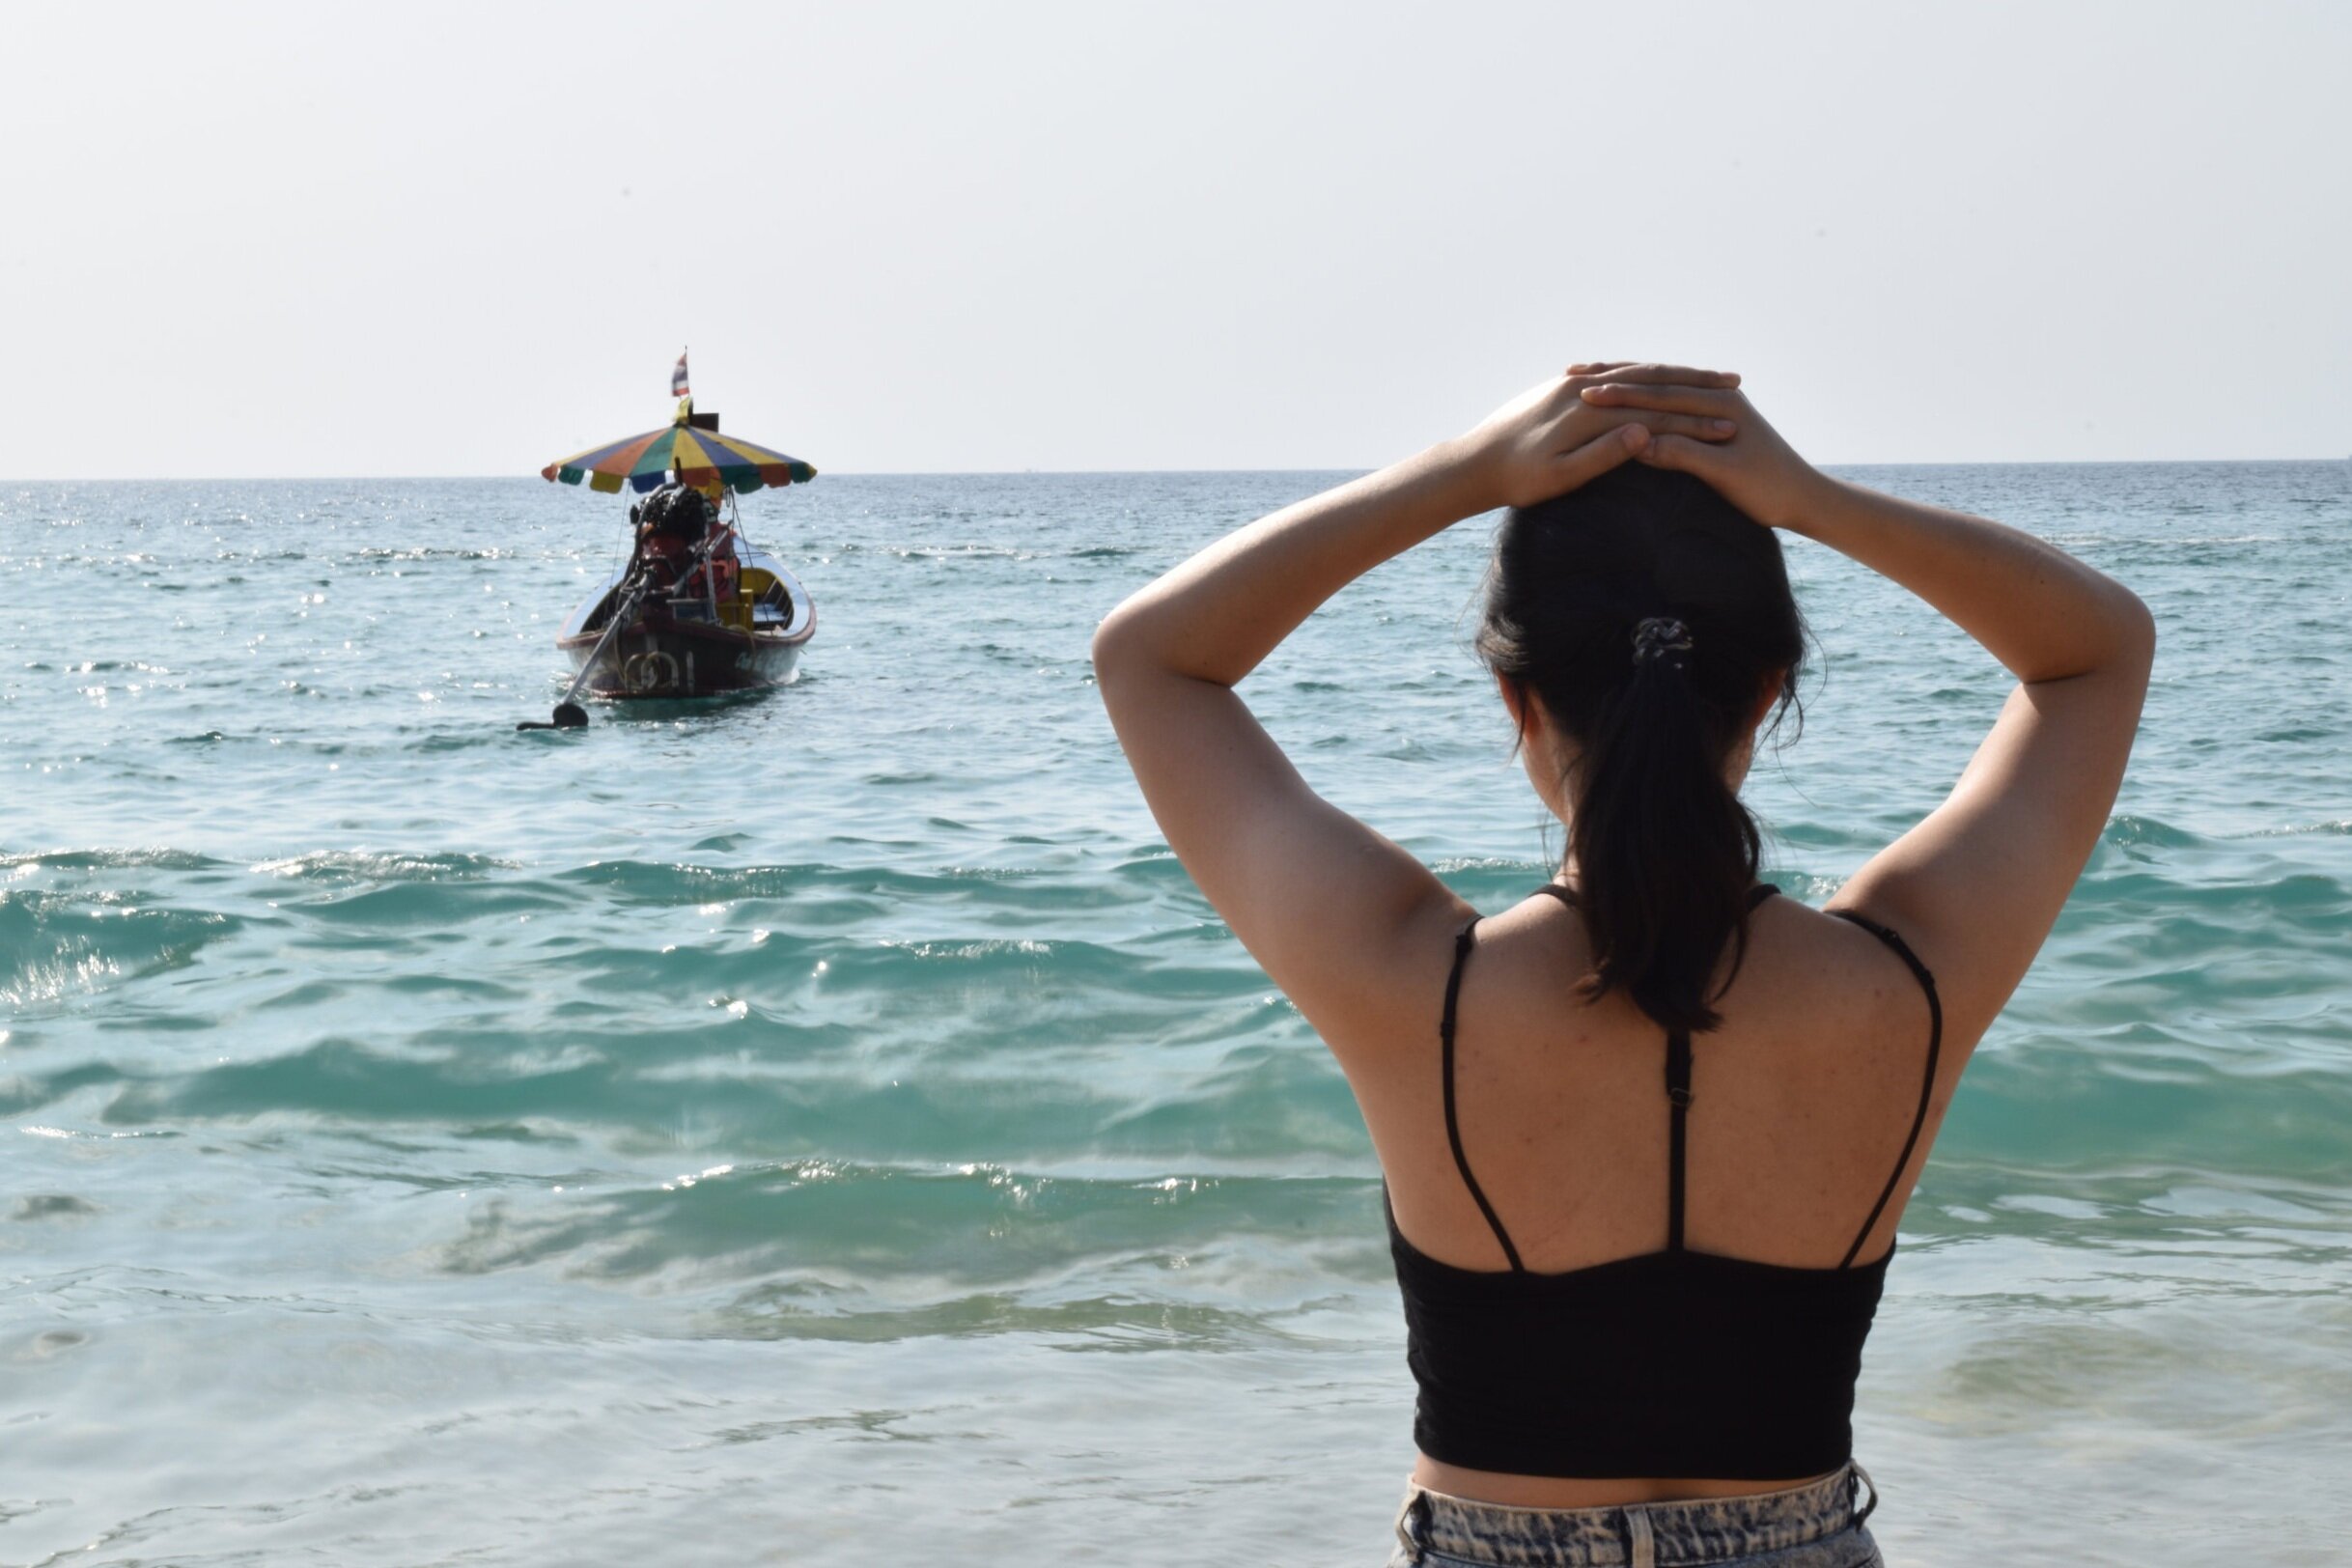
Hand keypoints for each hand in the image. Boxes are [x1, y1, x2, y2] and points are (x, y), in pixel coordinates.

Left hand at [1457, 363, 1742, 510]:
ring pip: (1634, 374)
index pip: (1656, 404)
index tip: (1735, 419)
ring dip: (1673, 375)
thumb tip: (1644, 432)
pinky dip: (1643, 380)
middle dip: (1694, 378)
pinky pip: (1612, 378)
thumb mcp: (1562, 475)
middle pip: (1651, 377)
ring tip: (1708, 378)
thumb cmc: (1517, 479)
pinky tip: (1659, 388)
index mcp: (1589, 407)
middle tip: (1736, 380)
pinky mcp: (1562, 390)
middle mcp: (1582, 387)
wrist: (1472, 463)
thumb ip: (1604, 453)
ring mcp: (1570, 384)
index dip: (1696, 412)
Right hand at [1576, 378, 1828, 531]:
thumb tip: (1639, 441)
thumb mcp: (1724, 474)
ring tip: (1583, 378)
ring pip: (1658, 388)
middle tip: (1570, 375)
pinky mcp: (1711, 420)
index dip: (1620, 394)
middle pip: (1655, 382)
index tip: (1583, 394)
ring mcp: (1715, 405)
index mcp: (1720, 402)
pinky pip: (1666, 403)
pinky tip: (1616, 401)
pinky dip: (1639, 399)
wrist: (1803, 497)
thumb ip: (1683, 454)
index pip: (1659, 394)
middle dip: (1614, 379)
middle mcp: (1718, 395)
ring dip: (1622, 382)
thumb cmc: (1767, 490)